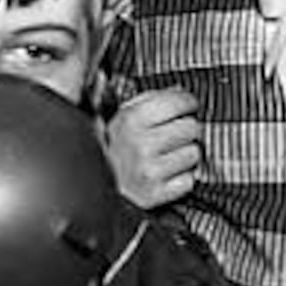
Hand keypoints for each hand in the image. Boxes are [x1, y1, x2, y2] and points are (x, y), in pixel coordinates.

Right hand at [107, 87, 203, 210]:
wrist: (92, 186)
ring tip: (169, 155)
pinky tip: (168, 173)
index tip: (188, 105)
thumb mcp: (124, 117)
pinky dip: (183, 178)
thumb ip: (151, 100)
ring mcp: (150, 170)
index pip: (178, 102)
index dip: (188, 102)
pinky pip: (189, 180)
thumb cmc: (114, 149)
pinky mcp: (156, 193)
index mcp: (132, 120)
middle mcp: (141, 144)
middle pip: (191, 127)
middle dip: (186, 129)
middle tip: (175, 134)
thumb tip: (179, 91)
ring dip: (186, 154)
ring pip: (193, 153)